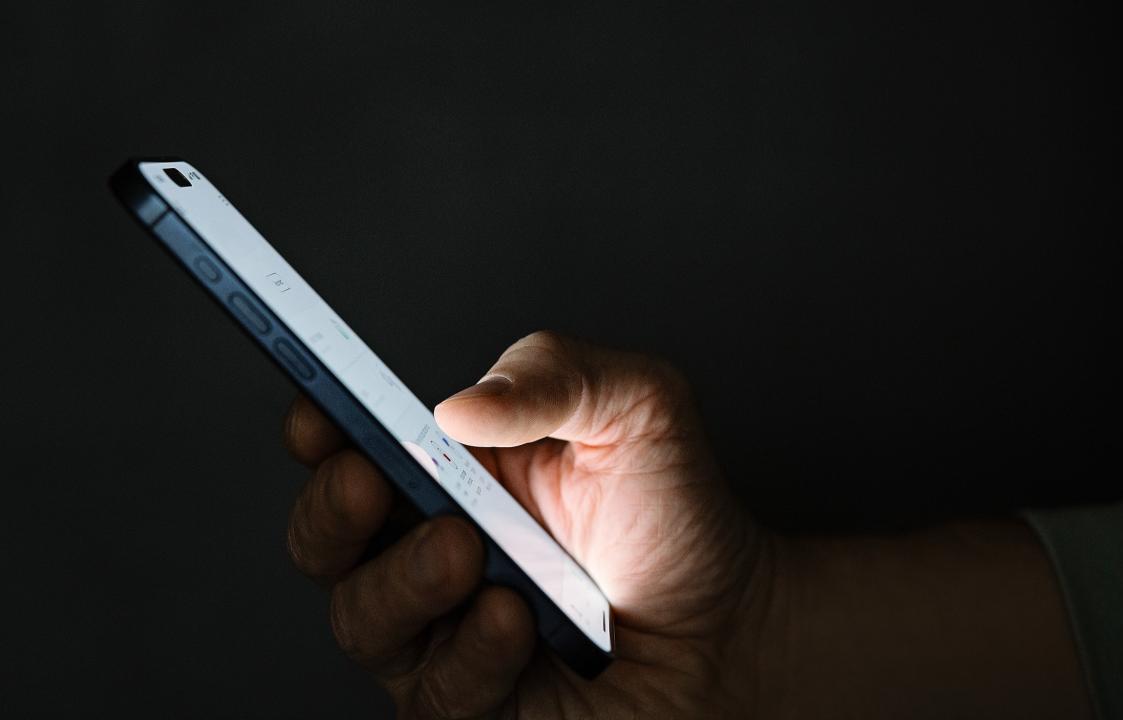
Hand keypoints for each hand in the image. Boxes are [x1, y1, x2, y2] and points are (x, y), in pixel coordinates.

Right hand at [282, 331, 775, 717]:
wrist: (732, 626)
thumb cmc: (675, 516)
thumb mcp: (637, 407)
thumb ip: (557, 374)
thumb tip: (458, 405)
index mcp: (449, 473)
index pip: (350, 448)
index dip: (319, 430)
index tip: (318, 411)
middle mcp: (428, 551)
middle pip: (326, 539)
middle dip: (332, 510)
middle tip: (373, 481)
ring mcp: (443, 634)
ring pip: (364, 620)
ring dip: (405, 582)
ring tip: (470, 554)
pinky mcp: (472, 703)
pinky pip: (434, 694)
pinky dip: (470, 654)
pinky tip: (517, 622)